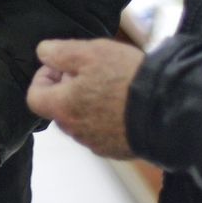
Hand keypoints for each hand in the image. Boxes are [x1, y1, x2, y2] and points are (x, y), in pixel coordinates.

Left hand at [26, 39, 142, 160]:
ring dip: (88, 104)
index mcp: (63, 108)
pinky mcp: (118, 150)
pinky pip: (103, 132)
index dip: (43, 77)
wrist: (167, 109)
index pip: (34, 97)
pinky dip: (107, 118)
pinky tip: (125, 102)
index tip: (62, 66)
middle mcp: (76, 131)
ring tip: (112, 84)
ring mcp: (97, 144)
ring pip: (82, 121)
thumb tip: (43, 53)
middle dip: (68, 89)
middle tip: (90, 71)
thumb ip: (59, 52)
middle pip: (60, 109)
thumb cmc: (126, 78)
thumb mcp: (90, 52)